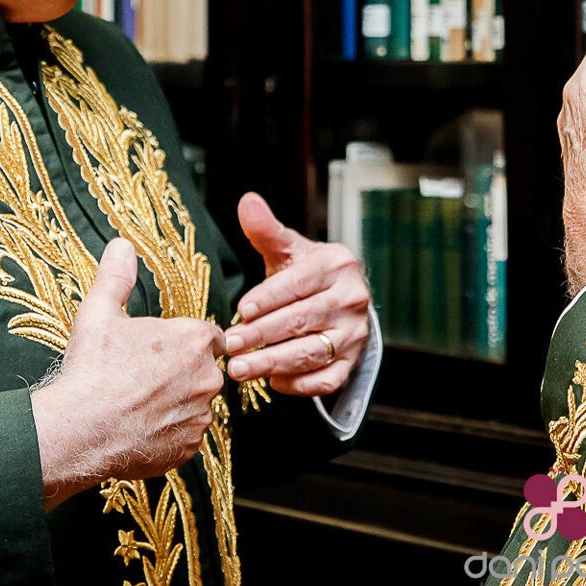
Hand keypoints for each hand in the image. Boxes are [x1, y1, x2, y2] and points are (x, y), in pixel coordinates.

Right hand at [31, 239, 226, 509]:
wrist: (79, 430)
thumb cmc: (91, 369)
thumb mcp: (99, 313)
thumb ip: (116, 277)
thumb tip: (121, 246)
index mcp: (194, 340)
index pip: (208, 336)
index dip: (184, 342)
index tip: (161, 351)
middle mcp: (207, 377)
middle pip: (203, 370)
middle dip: (180, 373)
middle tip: (143, 378)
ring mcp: (200, 415)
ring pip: (195, 405)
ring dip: (176, 404)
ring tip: (138, 405)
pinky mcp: (189, 447)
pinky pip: (185, 436)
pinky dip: (168, 434)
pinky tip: (140, 429)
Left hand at [221, 193, 371, 397]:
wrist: (342, 303)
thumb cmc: (306, 276)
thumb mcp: (289, 250)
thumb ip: (266, 230)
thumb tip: (247, 201)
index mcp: (338, 265)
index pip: (299, 283)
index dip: (268, 298)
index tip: (240, 311)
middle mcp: (352, 299)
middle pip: (302, 319)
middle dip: (262, 334)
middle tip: (230, 344)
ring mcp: (355, 334)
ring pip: (311, 352)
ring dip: (273, 364)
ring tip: (239, 369)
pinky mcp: (351, 363)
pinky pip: (325, 380)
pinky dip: (298, 384)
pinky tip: (271, 381)